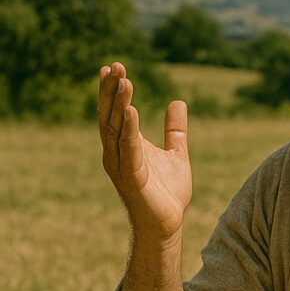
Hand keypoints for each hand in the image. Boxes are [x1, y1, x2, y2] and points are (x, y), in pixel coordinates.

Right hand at [98, 62, 191, 240]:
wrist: (168, 225)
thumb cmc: (167, 193)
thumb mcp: (176, 153)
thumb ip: (175, 130)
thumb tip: (178, 102)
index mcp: (125, 147)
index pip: (115, 113)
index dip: (113, 91)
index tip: (114, 67)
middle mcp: (117, 154)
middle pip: (110, 116)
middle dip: (111, 91)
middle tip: (115, 66)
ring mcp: (121, 166)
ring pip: (115, 129)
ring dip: (119, 105)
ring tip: (124, 82)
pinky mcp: (132, 178)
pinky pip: (129, 150)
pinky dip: (129, 130)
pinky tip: (131, 111)